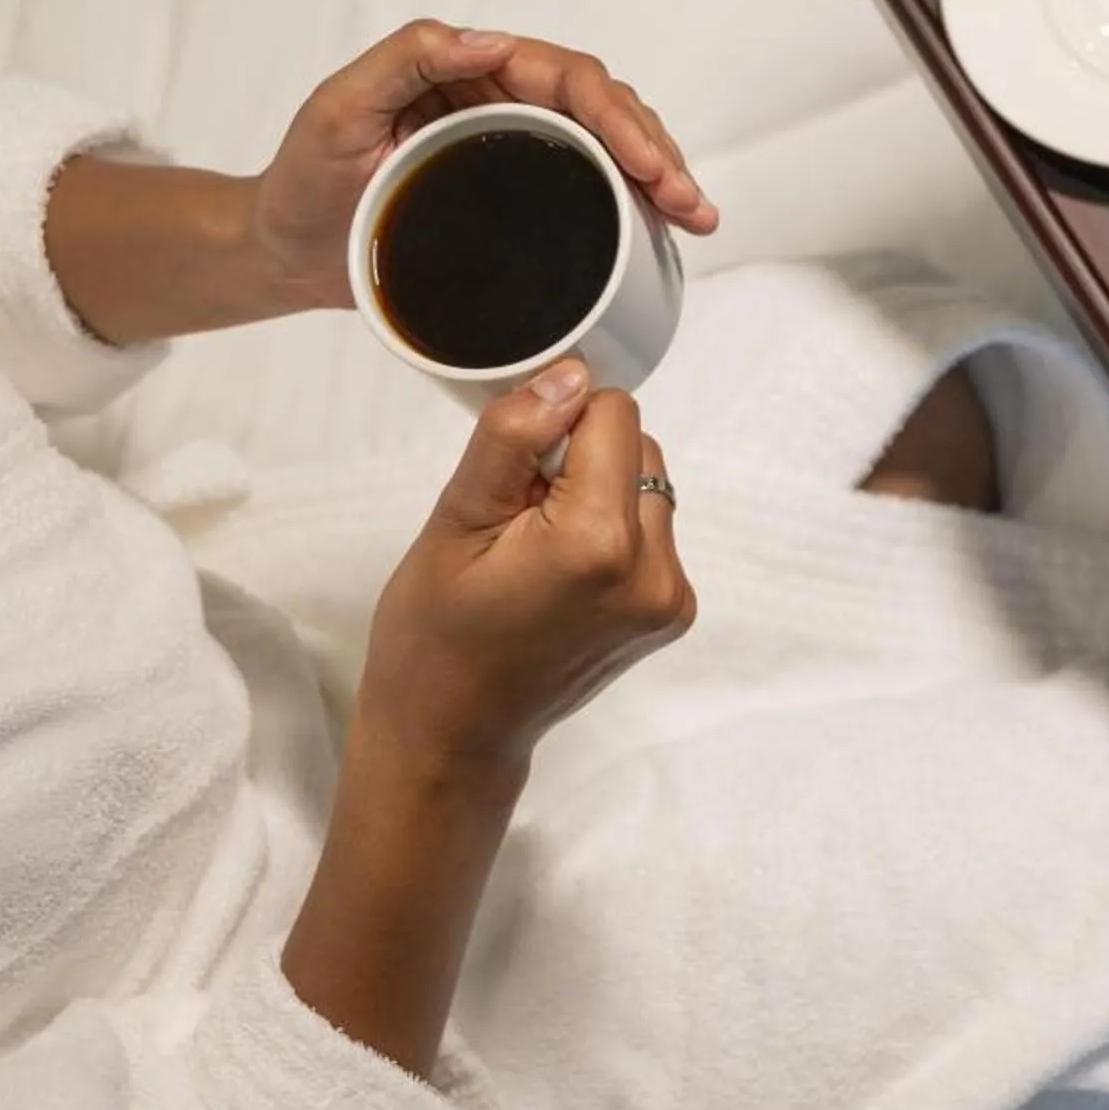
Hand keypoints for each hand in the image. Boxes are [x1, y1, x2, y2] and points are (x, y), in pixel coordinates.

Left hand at [250, 20, 720, 312]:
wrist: (283, 254)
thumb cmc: (302, 184)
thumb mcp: (336, 109)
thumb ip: (406, 60)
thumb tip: (497, 39)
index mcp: (470, 72)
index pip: (567, 79)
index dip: (619, 117)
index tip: (649, 166)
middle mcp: (500, 103)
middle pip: (603, 110)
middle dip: (656, 150)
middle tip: (689, 204)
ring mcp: (513, 153)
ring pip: (606, 148)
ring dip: (659, 175)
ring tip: (694, 217)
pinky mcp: (517, 200)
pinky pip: (587, 190)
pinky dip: (631, 206)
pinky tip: (661, 233)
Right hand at [358, 360, 696, 771]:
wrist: (452, 734)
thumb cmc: (434, 636)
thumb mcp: (454, 521)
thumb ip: (514, 439)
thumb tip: (570, 375)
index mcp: (599, 543)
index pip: (613, 413)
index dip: (557, 428)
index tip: (515, 475)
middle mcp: (654, 571)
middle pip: (639, 446)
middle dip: (581, 462)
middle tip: (518, 522)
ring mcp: (670, 598)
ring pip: (649, 486)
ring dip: (599, 496)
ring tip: (538, 552)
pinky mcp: (674, 612)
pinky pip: (653, 531)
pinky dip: (614, 534)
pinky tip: (564, 576)